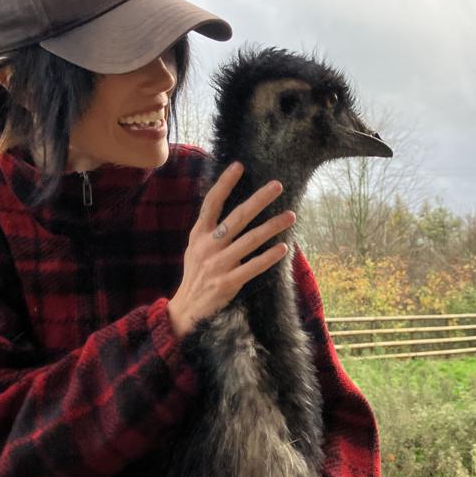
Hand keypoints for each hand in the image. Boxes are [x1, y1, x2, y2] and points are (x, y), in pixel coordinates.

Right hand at [168, 162, 294, 338]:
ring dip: (272, 226)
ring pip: (250, 240)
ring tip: (290, 215)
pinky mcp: (227, 283)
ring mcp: (218, 265)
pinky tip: (283, 248)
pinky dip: (268, 258)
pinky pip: (252, 267)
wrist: (185, 310)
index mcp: (199, 234)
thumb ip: (209, 230)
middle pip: (237, 217)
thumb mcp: (195, 249)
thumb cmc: (195, 276)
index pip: (211, 203)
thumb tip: (230, 208)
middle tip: (277, 185)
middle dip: (259, 199)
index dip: (224, 183)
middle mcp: (208, 246)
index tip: (239, 165)